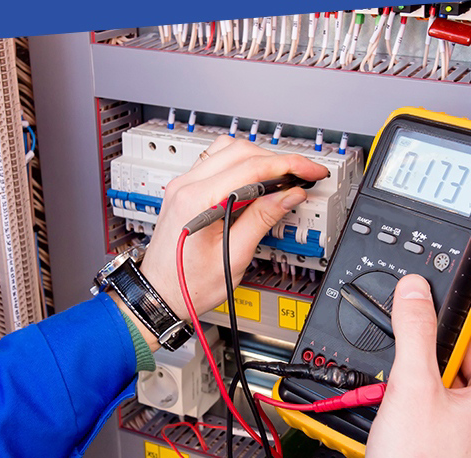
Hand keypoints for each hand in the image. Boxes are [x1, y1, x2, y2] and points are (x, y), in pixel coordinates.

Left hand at [130, 136, 327, 350]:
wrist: (159, 294)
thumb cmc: (188, 284)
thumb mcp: (234, 256)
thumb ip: (262, 220)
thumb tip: (289, 195)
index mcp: (197, 201)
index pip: (251, 167)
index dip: (288, 165)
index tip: (311, 171)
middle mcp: (186, 186)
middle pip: (240, 150)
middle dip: (277, 160)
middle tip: (302, 176)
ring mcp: (182, 185)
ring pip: (227, 150)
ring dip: (258, 159)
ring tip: (281, 179)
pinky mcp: (184, 190)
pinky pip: (215, 162)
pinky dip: (240, 165)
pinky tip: (255, 182)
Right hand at [365, 274, 470, 457]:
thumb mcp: (413, 386)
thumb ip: (415, 331)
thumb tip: (415, 291)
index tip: (458, 278)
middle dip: (442, 331)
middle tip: (414, 315)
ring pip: (457, 377)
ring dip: (429, 361)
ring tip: (400, 358)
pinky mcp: (457, 442)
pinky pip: (445, 401)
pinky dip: (423, 387)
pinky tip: (399, 391)